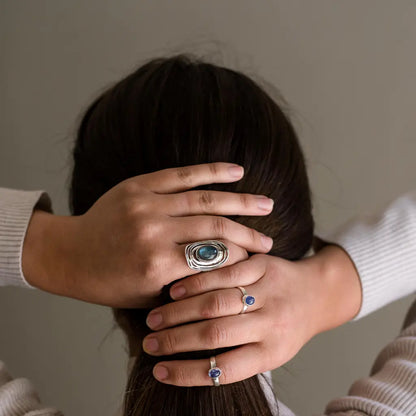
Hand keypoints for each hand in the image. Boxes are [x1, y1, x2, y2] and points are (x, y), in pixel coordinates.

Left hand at [22, 162, 274, 307]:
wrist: (72, 255)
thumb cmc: (111, 282)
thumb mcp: (150, 295)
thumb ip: (188, 283)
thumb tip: (229, 268)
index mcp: (156, 266)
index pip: (213, 259)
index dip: (241, 259)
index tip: (259, 259)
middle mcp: (153, 233)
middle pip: (215, 228)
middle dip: (249, 233)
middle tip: (270, 239)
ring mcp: (146, 204)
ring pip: (205, 200)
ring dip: (240, 201)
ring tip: (266, 204)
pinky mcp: (139, 185)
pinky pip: (183, 174)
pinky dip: (213, 172)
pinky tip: (237, 171)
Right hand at [143, 245, 361, 385]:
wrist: (317, 293)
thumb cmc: (287, 328)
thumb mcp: (272, 351)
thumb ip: (237, 356)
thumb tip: (183, 364)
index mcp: (272, 352)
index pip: (224, 369)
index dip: (187, 373)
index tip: (159, 372)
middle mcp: (271, 323)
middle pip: (215, 334)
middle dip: (175, 341)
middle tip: (149, 344)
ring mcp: (266, 292)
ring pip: (215, 302)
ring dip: (179, 312)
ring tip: (155, 320)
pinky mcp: (262, 266)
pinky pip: (224, 273)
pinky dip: (196, 283)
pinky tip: (175, 291)